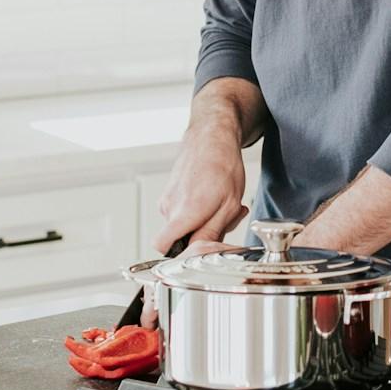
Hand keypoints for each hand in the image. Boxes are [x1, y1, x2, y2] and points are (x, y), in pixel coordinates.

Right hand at [153, 120, 248, 255]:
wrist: (212, 136)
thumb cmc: (223, 166)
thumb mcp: (228, 204)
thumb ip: (212, 232)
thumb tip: (198, 252)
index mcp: (184, 212)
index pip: (162, 246)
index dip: (179, 252)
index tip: (198, 247)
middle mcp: (170, 207)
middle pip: (179, 238)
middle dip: (202, 235)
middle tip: (224, 218)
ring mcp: (167, 199)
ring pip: (182, 224)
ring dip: (203, 220)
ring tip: (221, 203)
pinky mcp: (169, 192)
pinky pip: (181, 211)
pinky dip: (198, 209)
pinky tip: (213, 195)